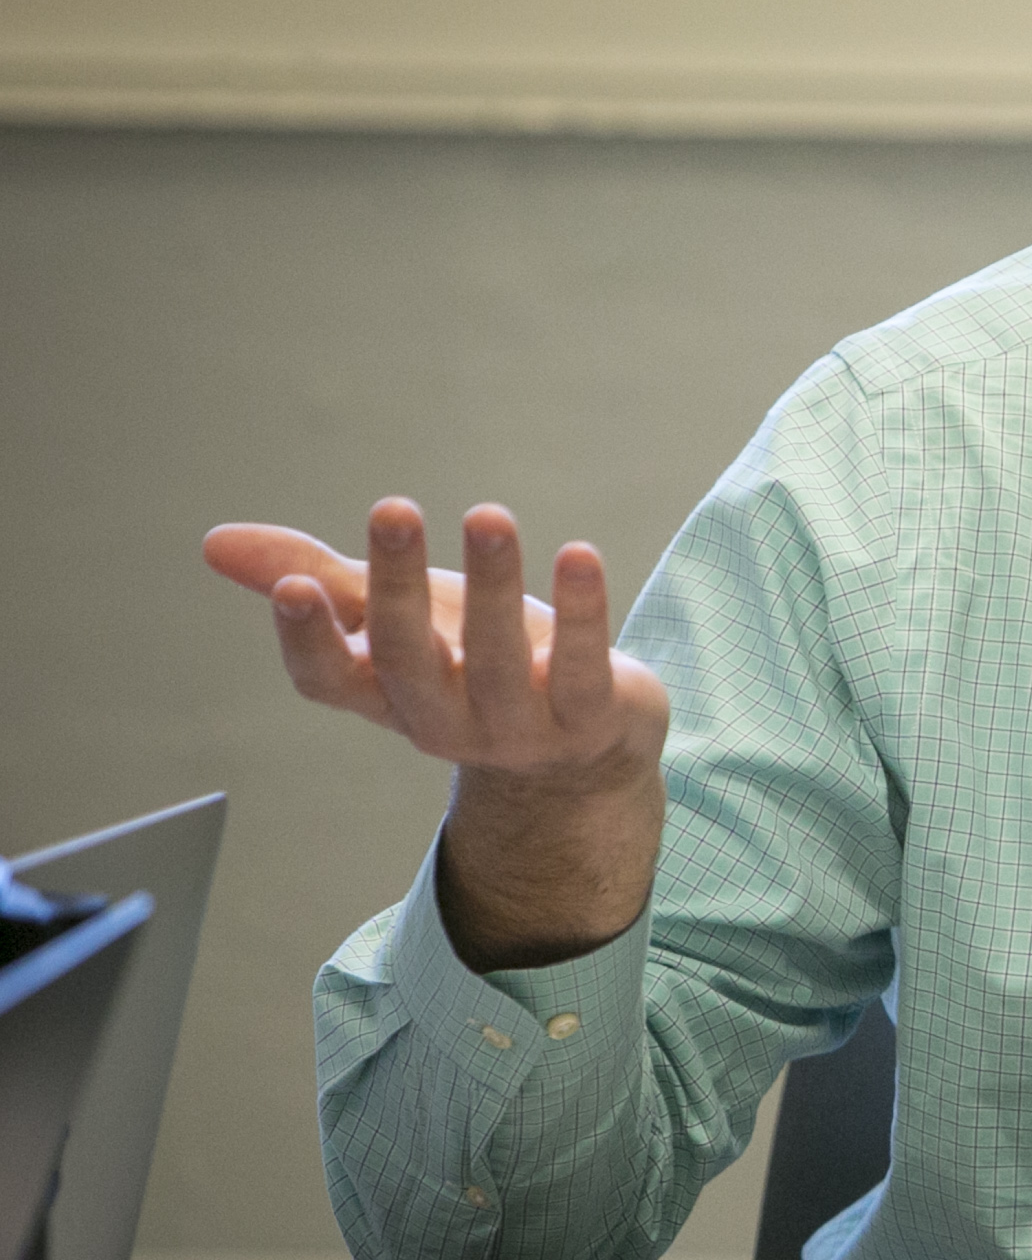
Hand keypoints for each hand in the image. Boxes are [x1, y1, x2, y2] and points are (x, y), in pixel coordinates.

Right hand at [205, 501, 667, 966]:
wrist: (584, 749)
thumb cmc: (473, 662)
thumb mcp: (397, 618)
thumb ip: (320, 578)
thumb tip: (214, 541)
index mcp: (385, 695)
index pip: (328, 680)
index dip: (308, 640)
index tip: (294, 586)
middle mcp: (442, 720)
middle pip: (408, 660)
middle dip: (396, 587)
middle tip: (392, 509)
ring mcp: (517, 728)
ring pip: (496, 660)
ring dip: (493, 585)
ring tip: (488, 516)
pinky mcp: (589, 719)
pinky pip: (581, 668)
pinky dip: (582, 613)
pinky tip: (579, 555)